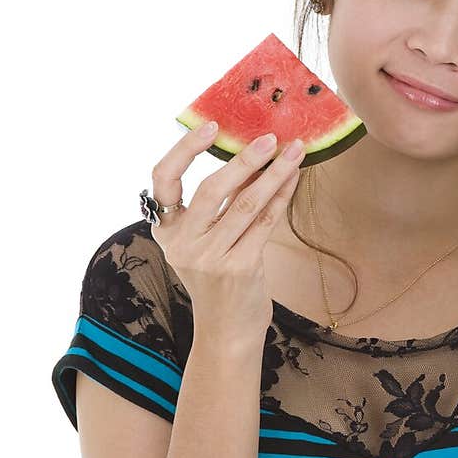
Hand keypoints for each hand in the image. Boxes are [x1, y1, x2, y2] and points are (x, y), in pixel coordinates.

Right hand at [147, 125, 306, 342]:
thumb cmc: (218, 280)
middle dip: (244, 159)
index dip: (184, 150)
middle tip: (270, 138)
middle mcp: (182, 243)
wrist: (226, 331)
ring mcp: (210, 257)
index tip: (210, 126)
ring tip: (294, 151)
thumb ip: (217, 205)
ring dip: (274, 174)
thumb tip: (249, 154)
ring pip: (245, 204)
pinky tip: (294, 179)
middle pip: (211, 188)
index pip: (162, 180)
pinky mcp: (239, 268)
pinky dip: (281, 197)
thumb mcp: (205, 242)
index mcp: (166, 231)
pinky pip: (265, 223)